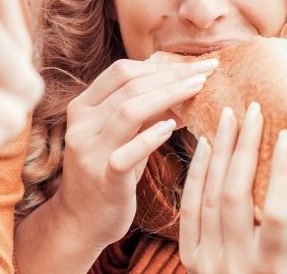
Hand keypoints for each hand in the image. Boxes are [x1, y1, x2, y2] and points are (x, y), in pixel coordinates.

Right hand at [51, 55, 217, 249]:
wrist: (81, 221)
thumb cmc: (108, 174)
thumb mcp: (122, 137)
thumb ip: (145, 111)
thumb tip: (183, 84)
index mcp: (83, 107)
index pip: (121, 71)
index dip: (160, 65)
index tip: (192, 65)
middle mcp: (81, 124)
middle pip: (129, 86)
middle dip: (172, 75)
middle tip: (206, 71)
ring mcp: (90, 151)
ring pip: (128, 111)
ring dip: (168, 95)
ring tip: (197, 89)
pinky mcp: (103, 177)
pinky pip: (128, 153)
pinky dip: (151, 137)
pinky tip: (172, 127)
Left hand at [180, 103, 286, 273]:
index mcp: (273, 266)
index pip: (277, 214)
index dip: (281, 173)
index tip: (286, 137)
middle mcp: (238, 264)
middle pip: (236, 196)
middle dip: (244, 149)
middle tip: (253, 112)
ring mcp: (209, 261)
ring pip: (210, 196)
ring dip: (220, 152)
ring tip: (230, 118)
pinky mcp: (190, 258)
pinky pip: (189, 209)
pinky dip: (197, 174)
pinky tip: (205, 145)